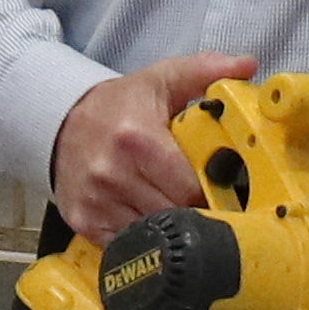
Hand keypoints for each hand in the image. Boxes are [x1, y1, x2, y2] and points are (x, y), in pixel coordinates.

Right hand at [48, 51, 262, 232]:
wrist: (60, 123)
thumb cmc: (119, 106)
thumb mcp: (160, 80)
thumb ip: (205, 71)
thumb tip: (248, 65)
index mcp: (137, 139)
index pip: (190, 188)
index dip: (211, 192)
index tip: (222, 190)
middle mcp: (112, 174)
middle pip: (174, 215)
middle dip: (194, 212)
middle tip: (204, 202)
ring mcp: (96, 202)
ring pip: (153, 235)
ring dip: (170, 228)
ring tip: (176, 209)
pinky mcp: (84, 222)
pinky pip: (126, 245)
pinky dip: (143, 238)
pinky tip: (148, 220)